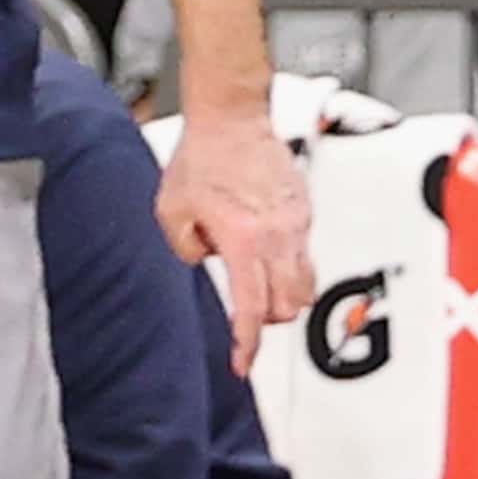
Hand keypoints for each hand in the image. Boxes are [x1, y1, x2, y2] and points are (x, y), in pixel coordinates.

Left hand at [154, 94, 312, 373]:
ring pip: (306, 286)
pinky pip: (305, 253)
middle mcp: (277, 237)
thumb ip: (183, 248)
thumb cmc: (202, 154)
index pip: (253, 310)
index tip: (242, 362)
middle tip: (247, 314)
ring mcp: (296, 224)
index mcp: (244, 241)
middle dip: (268, 319)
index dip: (248, 344)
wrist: (231, 115)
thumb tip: (203, 261)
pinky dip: (290, 264)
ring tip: (260, 283)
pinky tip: (267, 250)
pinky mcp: (304, 210)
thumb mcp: (171, 209)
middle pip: (288, 307)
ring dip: (284, 296)